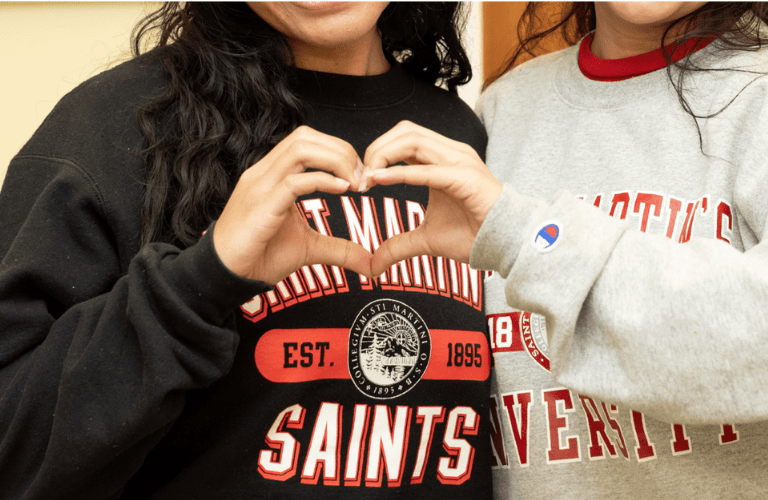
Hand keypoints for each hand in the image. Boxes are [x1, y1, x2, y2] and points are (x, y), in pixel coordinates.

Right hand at [213, 126, 371, 284]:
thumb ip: (339, 249)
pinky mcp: (261, 206)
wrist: (226, 275)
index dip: (338, 150)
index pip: (306, 140)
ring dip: (335, 160)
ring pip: (299, 149)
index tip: (360, 176)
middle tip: (362, 178)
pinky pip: (293, 181)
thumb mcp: (308, 248)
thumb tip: (370, 264)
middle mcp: (264, 173)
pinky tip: (342, 190)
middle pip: (305, 137)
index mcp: (273, 174)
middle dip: (340, 150)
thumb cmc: (260, 255)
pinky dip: (323, 180)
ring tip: (355, 183)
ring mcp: (260, 186)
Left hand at [364, 121, 502, 276]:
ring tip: (368, 179)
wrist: (505, 246)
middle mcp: (450, 153)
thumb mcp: (425, 240)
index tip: (362, 180)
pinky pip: (428, 169)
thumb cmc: (473, 235)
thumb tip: (374, 265)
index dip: (378, 153)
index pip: (403, 138)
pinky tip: (380, 180)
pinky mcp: (466, 177)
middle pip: (405, 131)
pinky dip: (401, 173)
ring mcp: (460, 161)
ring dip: (383, 156)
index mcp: (441, 160)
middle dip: (376, 149)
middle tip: (361, 177)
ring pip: (413, 140)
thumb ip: (399, 246)